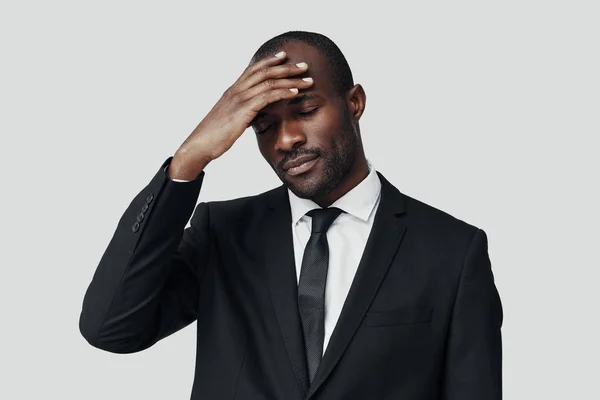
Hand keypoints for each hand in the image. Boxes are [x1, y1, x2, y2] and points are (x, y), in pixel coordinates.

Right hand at [168, 51, 312, 179]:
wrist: (199, 145)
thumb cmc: (213, 136)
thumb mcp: (230, 119)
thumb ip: (242, 112)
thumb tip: (253, 113)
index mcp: (232, 91)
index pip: (253, 69)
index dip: (269, 61)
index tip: (284, 56)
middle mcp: (236, 91)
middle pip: (264, 72)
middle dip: (286, 67)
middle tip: (304, 66)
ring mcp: (239, 99)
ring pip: (269, 82)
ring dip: (291, 79)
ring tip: (308, 80)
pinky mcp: (243, 111)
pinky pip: (267, 97)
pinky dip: (283, 92)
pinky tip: (295, 92)